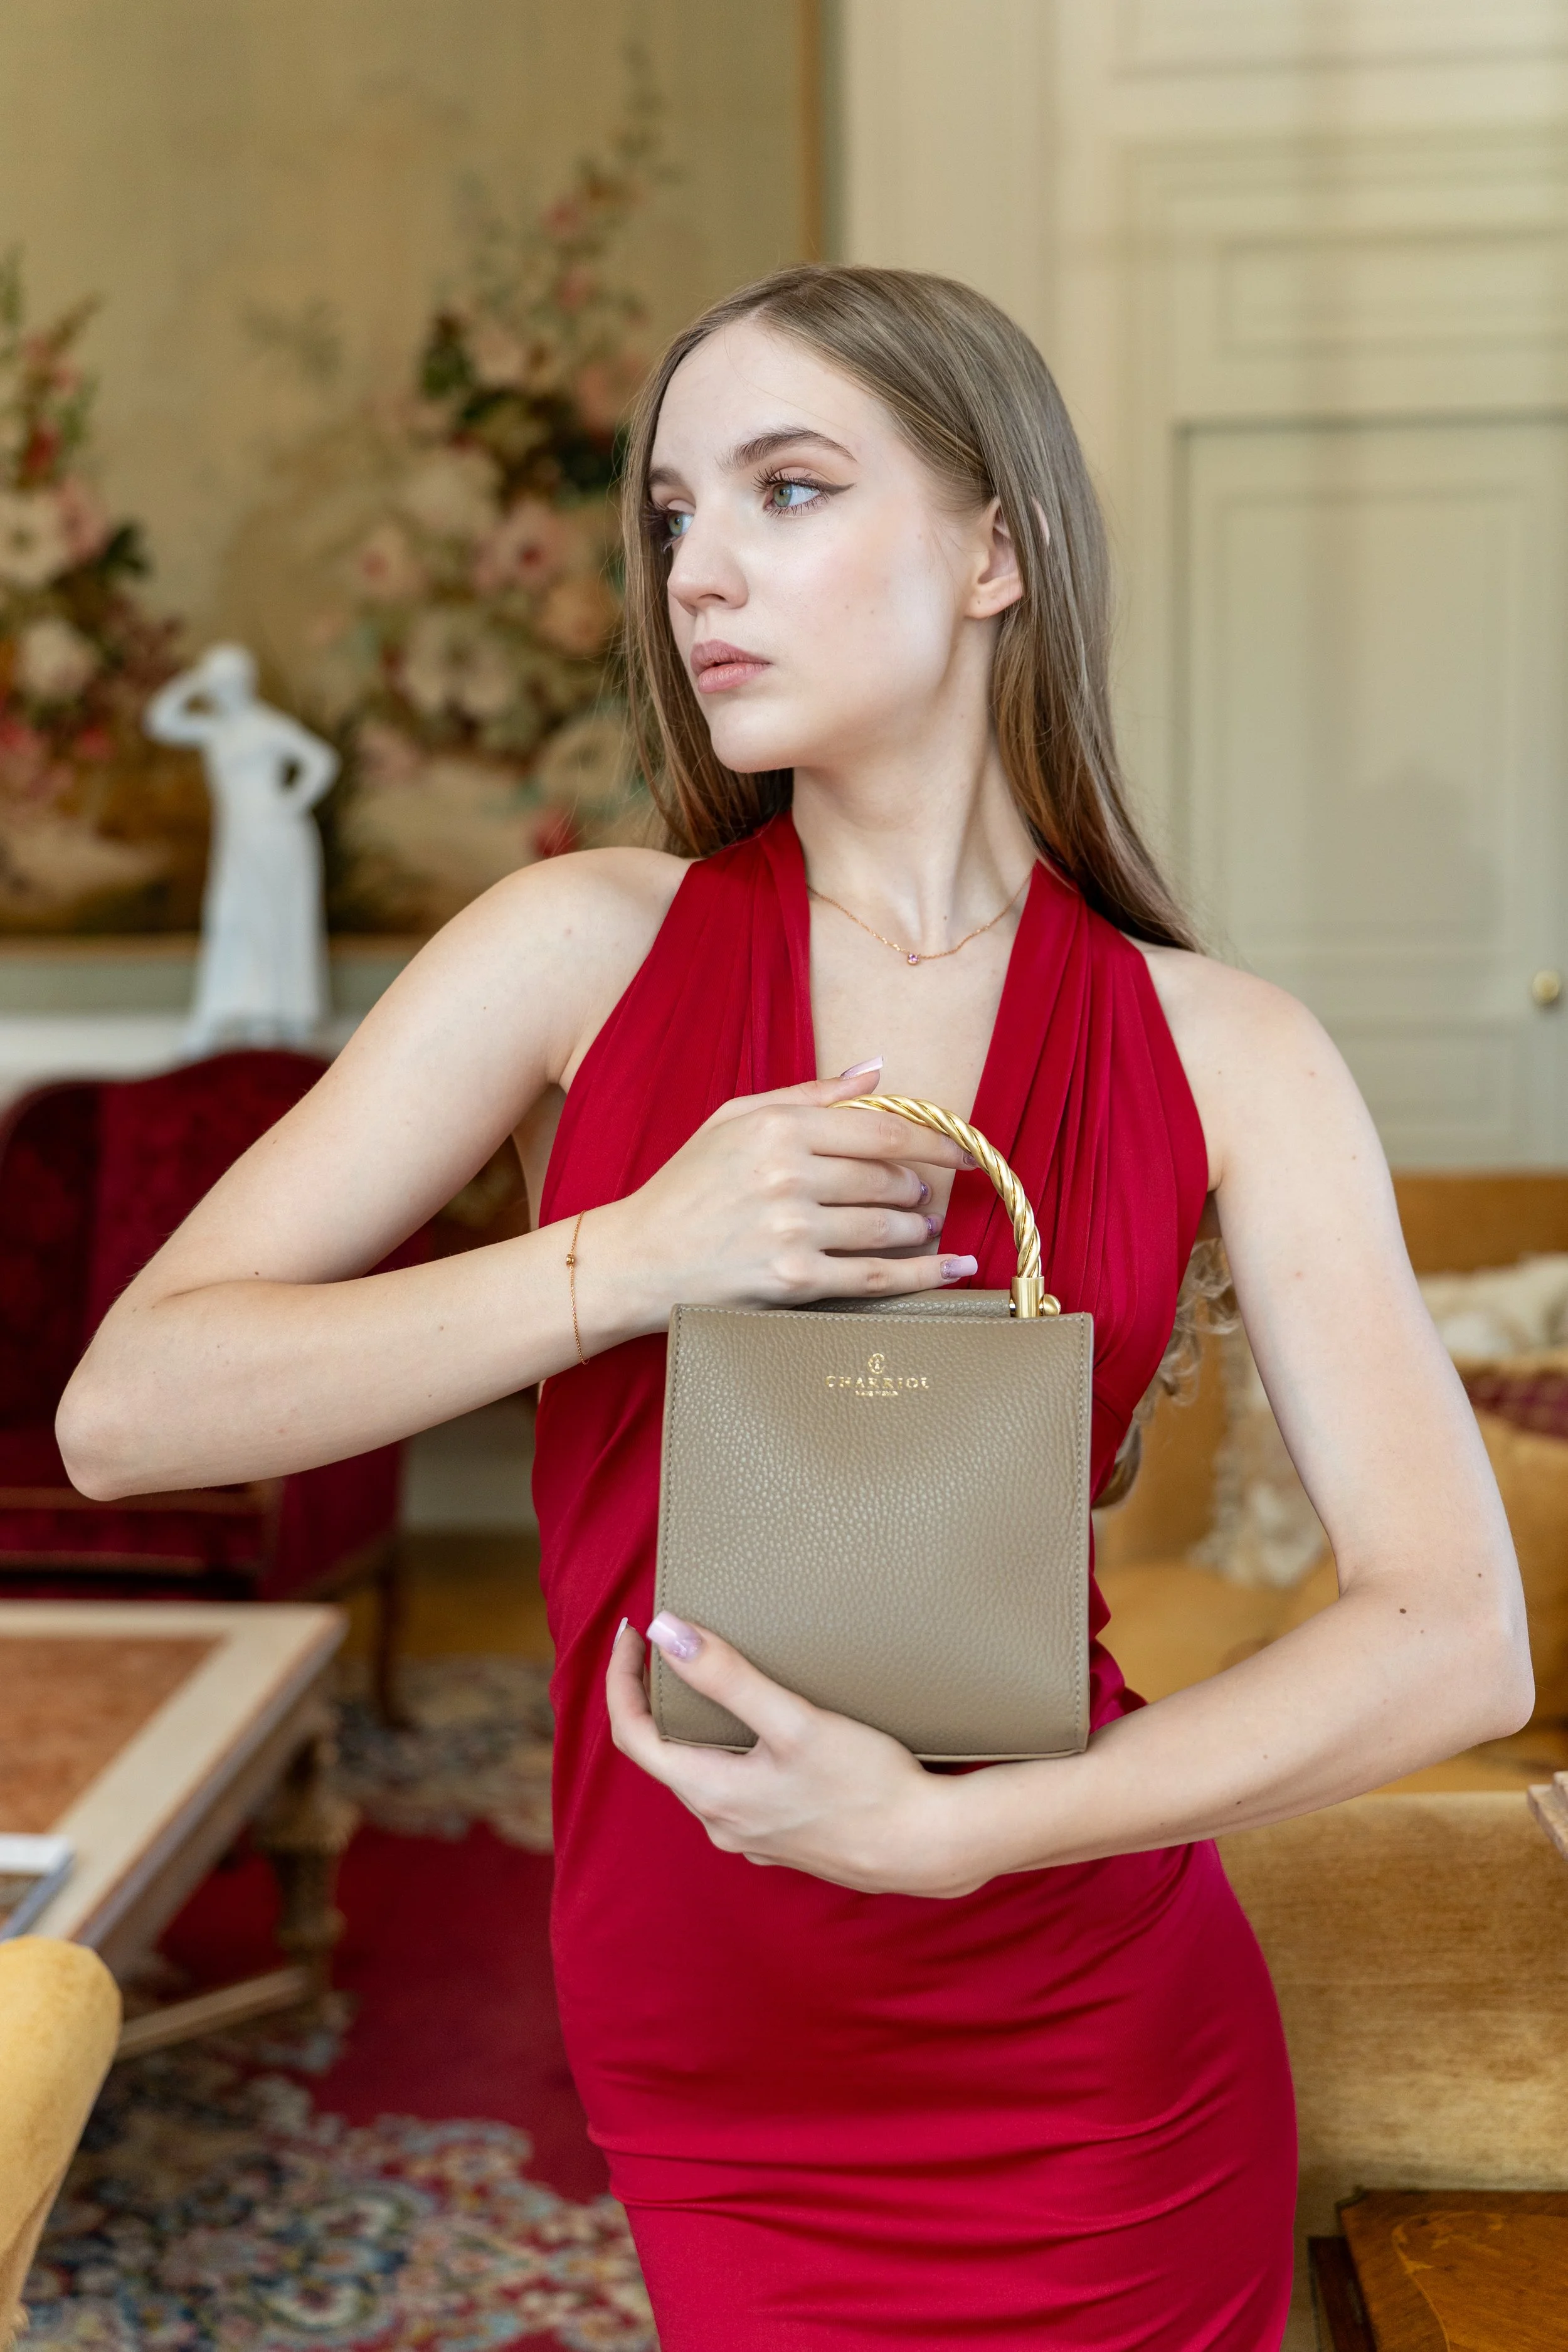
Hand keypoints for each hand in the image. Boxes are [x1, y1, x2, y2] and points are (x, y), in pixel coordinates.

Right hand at [586, 1070, 979, 1346]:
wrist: (637, 1259)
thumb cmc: (686, 1186)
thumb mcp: (734, 1119)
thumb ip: (809, 1095)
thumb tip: (876, 1070)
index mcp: (777, 1128)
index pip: (881, 1129)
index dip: (934, 1139)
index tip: (964, 1148)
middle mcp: (787, 1176)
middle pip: (888, 1179)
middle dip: (916, 1188)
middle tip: (921, 1194)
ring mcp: (791, 1231)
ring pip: (887, 1227)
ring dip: (917, 1228)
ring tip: (921, 1228)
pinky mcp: (793, 1281)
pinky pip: (875, 1277)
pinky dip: (924, 1275)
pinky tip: (954, 1268)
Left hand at [605, 1615, 986, 1897]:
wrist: (927, 1846)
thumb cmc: (867, 1786)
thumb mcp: (794, 1721)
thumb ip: (728, 1679)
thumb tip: (666, 1633)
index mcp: (711, 1794)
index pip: (632, 1734)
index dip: (621, 1679)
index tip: (632, 1631)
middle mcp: (722, 1823)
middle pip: (664, 1753)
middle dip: (656, 1696)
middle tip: (667, 1642)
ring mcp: (753, 1835)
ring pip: (703, 1771)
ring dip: (696, 1724)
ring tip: (713, 1677)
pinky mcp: (784, 1838)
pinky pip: (737, 1788)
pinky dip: (732, 1750)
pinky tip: (763, 1731)